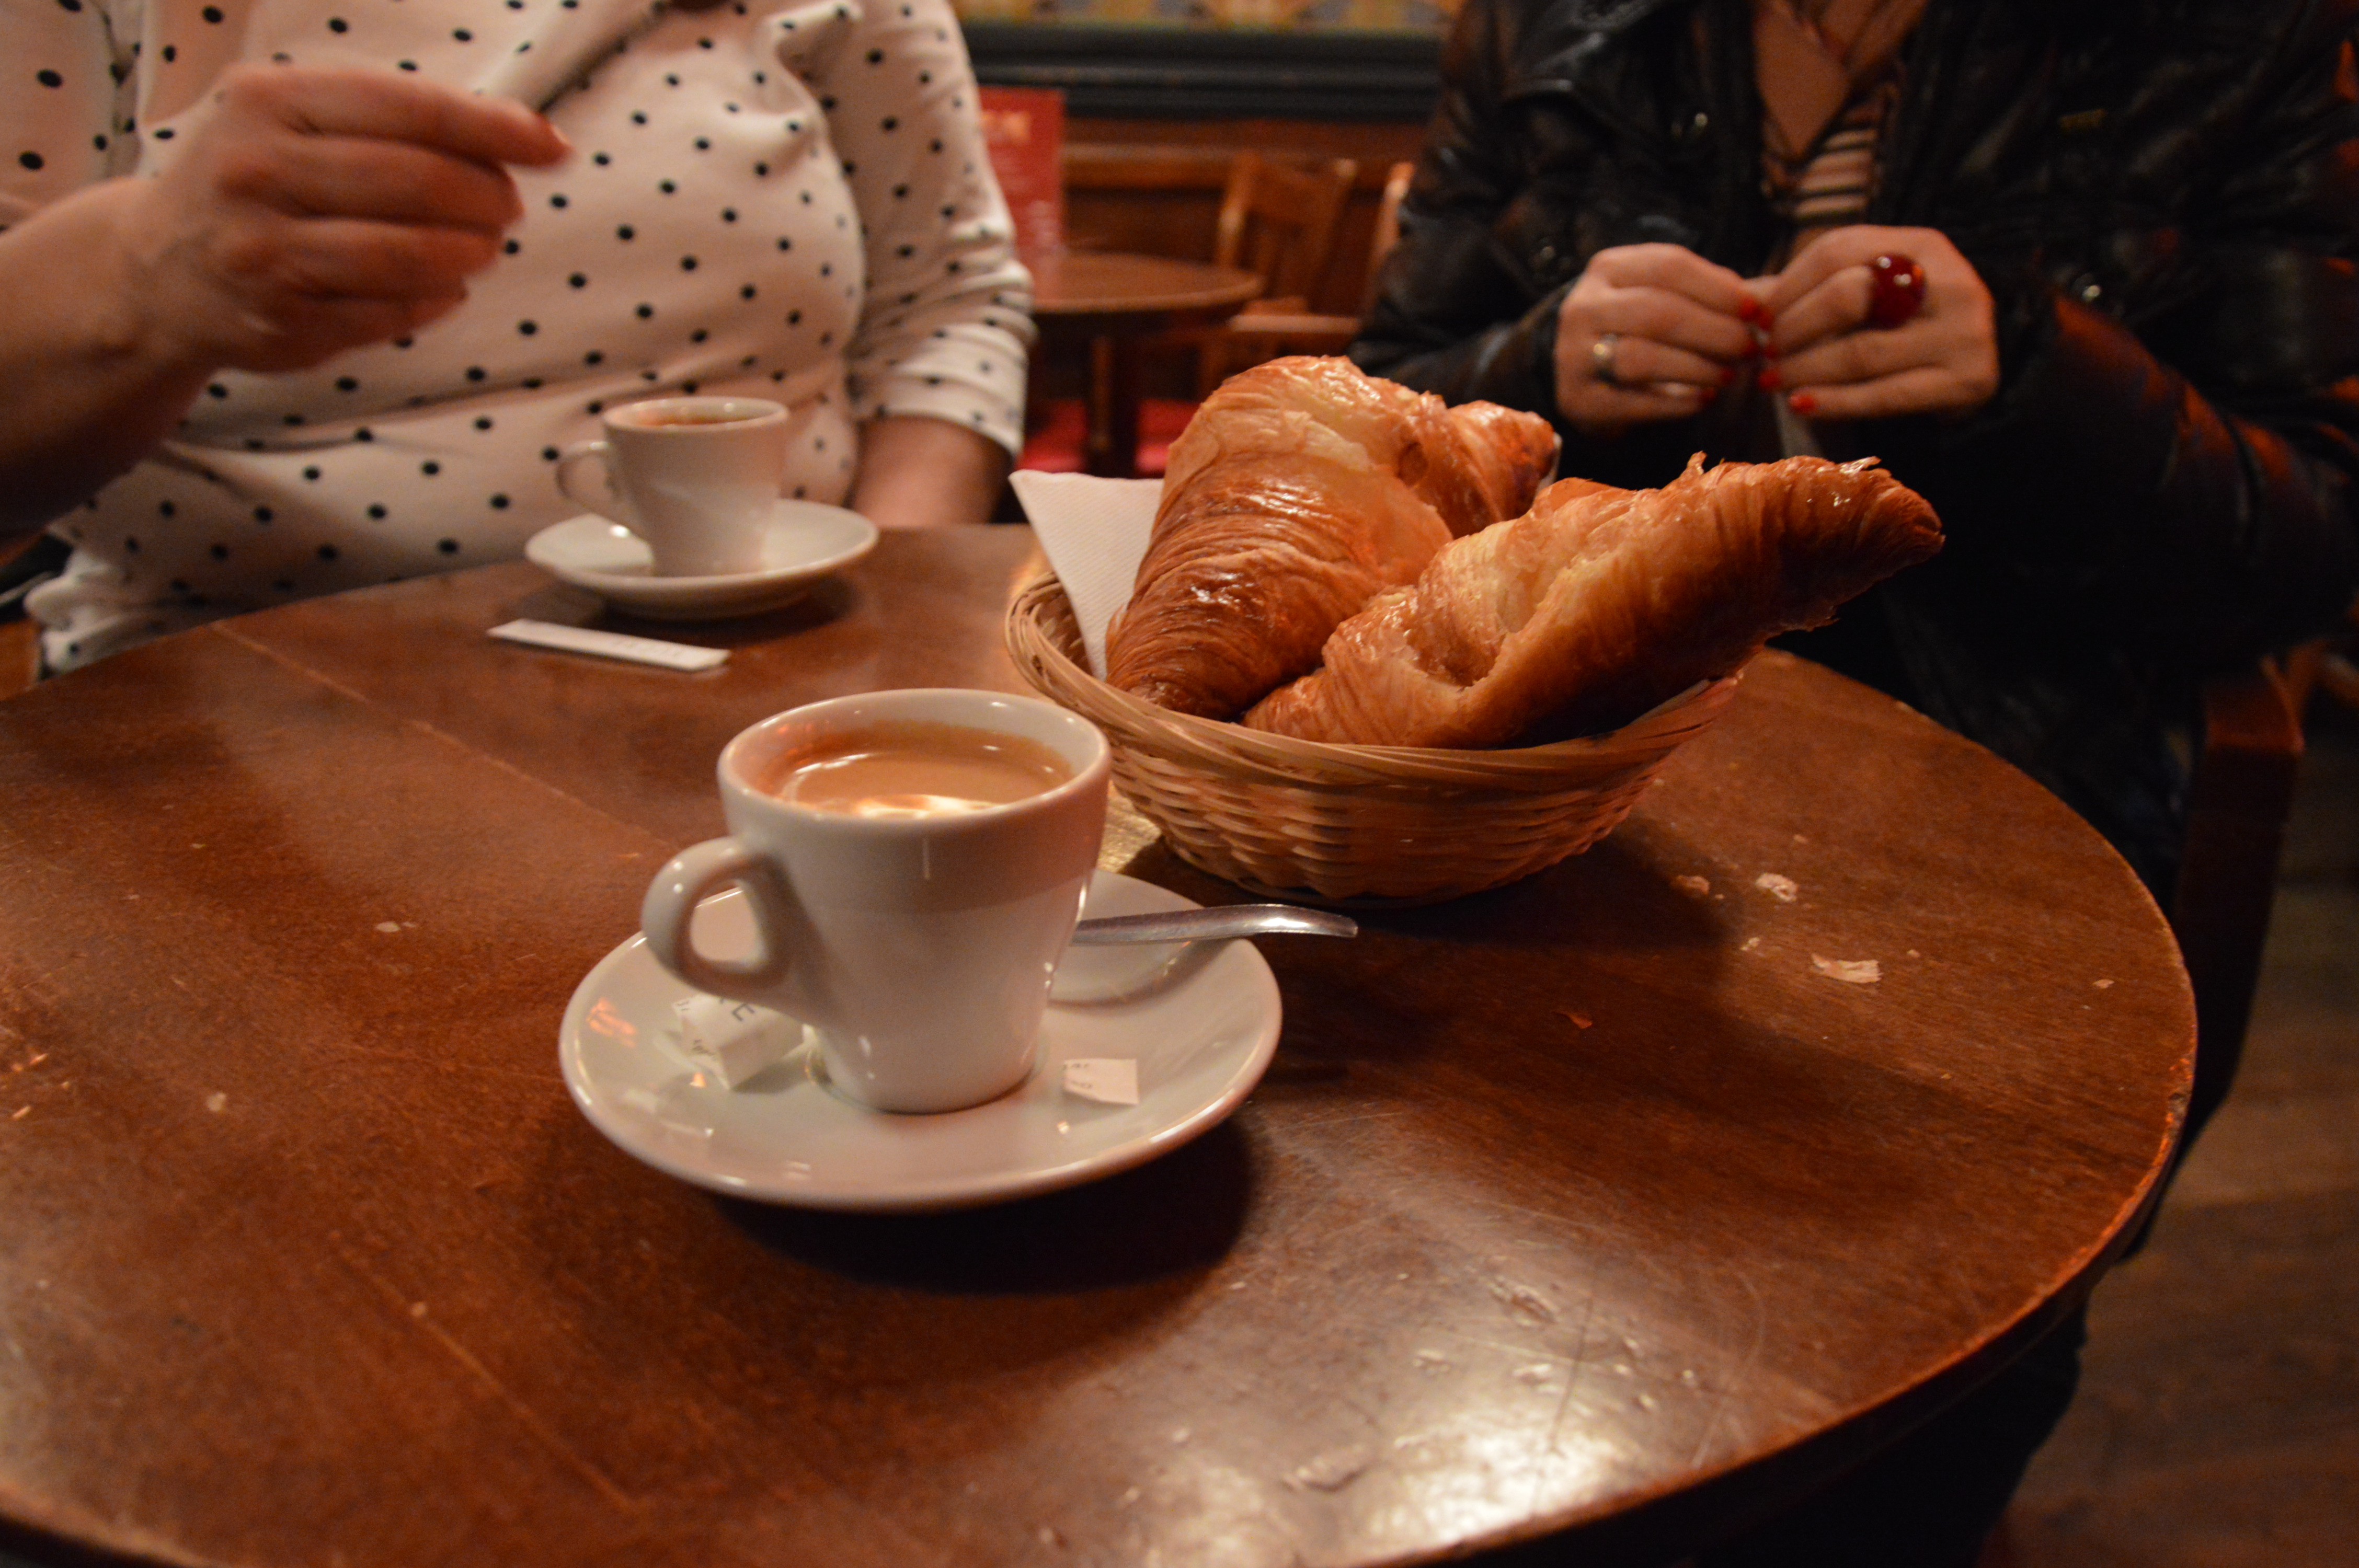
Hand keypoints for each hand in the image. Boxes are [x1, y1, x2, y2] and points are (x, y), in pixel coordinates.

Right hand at [115, 64, 569, 374]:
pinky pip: (389, 312)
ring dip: (469, 253)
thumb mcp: (298, 119)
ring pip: (406, 256)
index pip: (410, 108)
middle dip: (486, 198)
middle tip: (508, 209)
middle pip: (416, 183)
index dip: (494, 130)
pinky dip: (436, 299)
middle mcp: (257, 171)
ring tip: (484, 247)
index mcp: (268, 102)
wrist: (156, 268)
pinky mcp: (281, 321)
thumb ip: (397, 118)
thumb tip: (526, 136)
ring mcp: (264, 252)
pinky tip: (446, 287)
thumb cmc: (257, 181)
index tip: (550, 147)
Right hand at [1552, 244, 1759, 436]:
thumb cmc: (1642, 330)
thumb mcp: (1671, 298)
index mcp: (1608, 268)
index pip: (1668, 266)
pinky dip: (1677, 403)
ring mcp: (1573, 354)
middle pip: (1657, 312)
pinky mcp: (1579, 399)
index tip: (1756, 311)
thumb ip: (1720, 295)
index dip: (1718, 288)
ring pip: (1642, 357)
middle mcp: (1583, 306)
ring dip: (1697, 368)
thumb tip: (1778, 299)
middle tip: (1751, 348)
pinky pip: (1634, 402)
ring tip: (1731, 375)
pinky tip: (1704, 400)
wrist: (1585, 376)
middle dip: (1714, 331)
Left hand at [1758, 225, 1997, 420]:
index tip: (1757, 317)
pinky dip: (1834, 403)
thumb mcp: (1865, 297)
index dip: (1788, 285)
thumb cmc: (1902, 329)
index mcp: (1923, 245)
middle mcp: (1951, 282)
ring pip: (1861, 352)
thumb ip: (1807, 293)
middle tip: (1765, 353)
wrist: (1969, 374)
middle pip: (1849, 296)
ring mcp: (1964, 332)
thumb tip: (1738, 299)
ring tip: (1772, 381)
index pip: (1838, 249)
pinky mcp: (1967, 380)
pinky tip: (1800, 404)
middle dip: (1794, 328)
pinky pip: (1884, 396)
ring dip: (1804, 369)